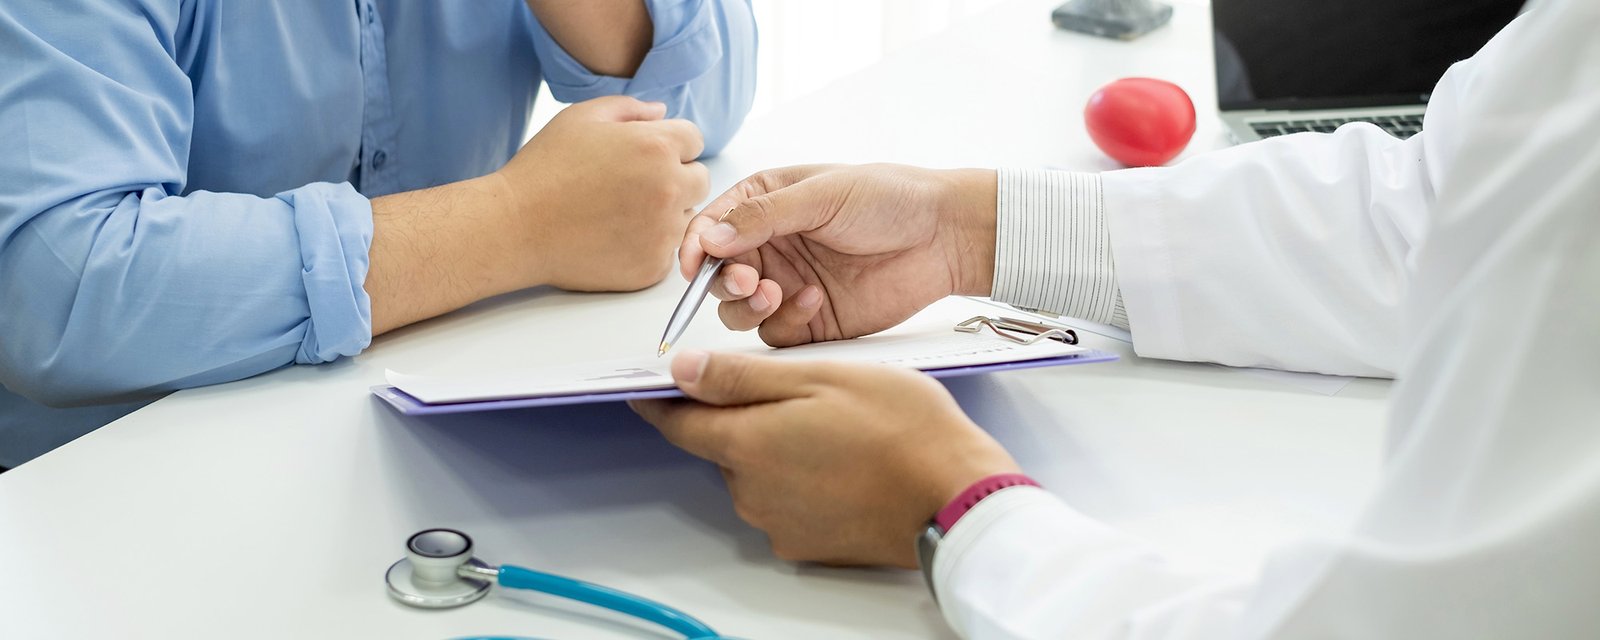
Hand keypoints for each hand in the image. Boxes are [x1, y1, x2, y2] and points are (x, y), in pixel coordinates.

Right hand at [499, 95, 708, 291]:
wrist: (515, 227)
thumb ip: (630, 108)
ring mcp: (663, 231)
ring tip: (619, 212)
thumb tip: (662, 112)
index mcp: (657, 147)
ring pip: (686, 217)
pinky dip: (649, 244)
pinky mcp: (653, 266)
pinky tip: (614, 236)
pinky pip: (667, 250)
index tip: (643, 155)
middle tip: (632, 186)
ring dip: (665, 213)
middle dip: (674, 177)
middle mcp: (669, 189)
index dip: (669, 144)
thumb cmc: (544, 169)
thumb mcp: (582, 117)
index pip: (694, 140)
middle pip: (698, 179)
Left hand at [630, 351, 1019, 567]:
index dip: (663, 400)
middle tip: (801, 392)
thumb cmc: (901, 430)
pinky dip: (802, 481)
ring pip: (757, 473)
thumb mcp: (819, 377)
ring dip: (779, 448)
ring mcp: (778, 524)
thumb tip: (683, 371)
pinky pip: (786, 502)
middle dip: (747, 417)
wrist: (955, 498)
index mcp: (746, 444)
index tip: (652, 385)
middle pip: (725, 445)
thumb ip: (742, 377)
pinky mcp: (807, 545)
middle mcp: (751, 493)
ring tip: (836, 427)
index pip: (678, 422)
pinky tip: (844, 463)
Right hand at [678, 164, 997, 346]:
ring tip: (775, 292)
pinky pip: (775, 335)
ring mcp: (788, 285)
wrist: (944, 236)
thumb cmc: (890, 198)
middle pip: (718, 276)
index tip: (695, 267)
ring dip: (746, 306)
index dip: (695, 249)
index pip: (710, 229)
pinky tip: (814, 301)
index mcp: (764, 205)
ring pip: (738, 311)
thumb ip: (762, 217)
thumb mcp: (821, 194)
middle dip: (723, 282)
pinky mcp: (811, 320)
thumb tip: (708, 236)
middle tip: (747, 281)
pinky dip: (784, 323)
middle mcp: (770, 247)